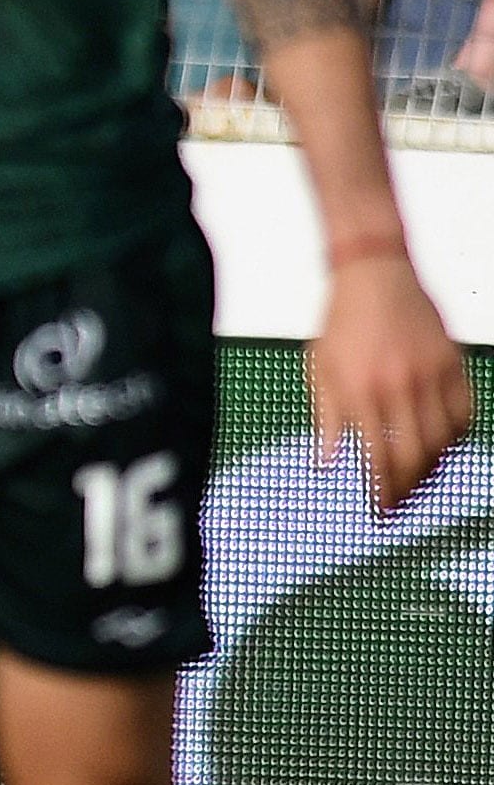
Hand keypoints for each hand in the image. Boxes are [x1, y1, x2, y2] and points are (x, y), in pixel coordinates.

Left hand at [309, 251, 473, 509]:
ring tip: (417, 482)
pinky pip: (464, 413)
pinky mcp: (453, 363)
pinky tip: (442, 447)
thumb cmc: (340, 322)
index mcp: (361, 391)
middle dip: (407, 489)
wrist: (374, 273)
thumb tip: (326, 464)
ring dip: (431, 468)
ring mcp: (431, 375)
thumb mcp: (320, 369)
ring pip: (442, 439)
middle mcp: (399, 386)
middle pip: (414, 457)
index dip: (381, 491)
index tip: (379, 511)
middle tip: (399, 506)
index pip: (377, 458)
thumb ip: (326, 418)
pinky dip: (455, 436)